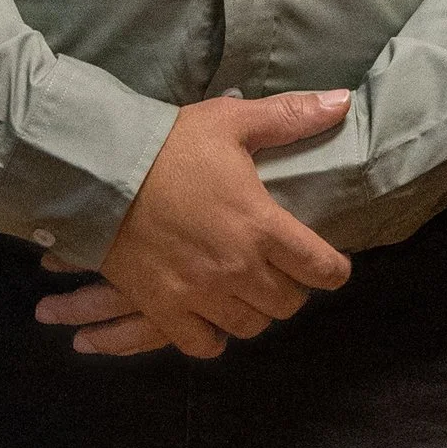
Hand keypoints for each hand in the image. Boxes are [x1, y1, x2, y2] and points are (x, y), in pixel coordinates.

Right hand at [36, 90, 354, 359]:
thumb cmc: (172, 145)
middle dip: (293, 289)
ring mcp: (200, 294)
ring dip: (255, 311)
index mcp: (262, 225)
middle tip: (283, 272)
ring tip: (249, 292)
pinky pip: (203, 345)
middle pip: (287, 304)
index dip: (333, 271)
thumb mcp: (234, 121)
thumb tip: (342, 102)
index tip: (331, 268)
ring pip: (249, 326)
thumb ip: (291, 117)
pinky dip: (213, 337)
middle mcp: (237, 268)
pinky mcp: (164, 309)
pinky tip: (213, 316)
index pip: (319, 267)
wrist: (103, 172)